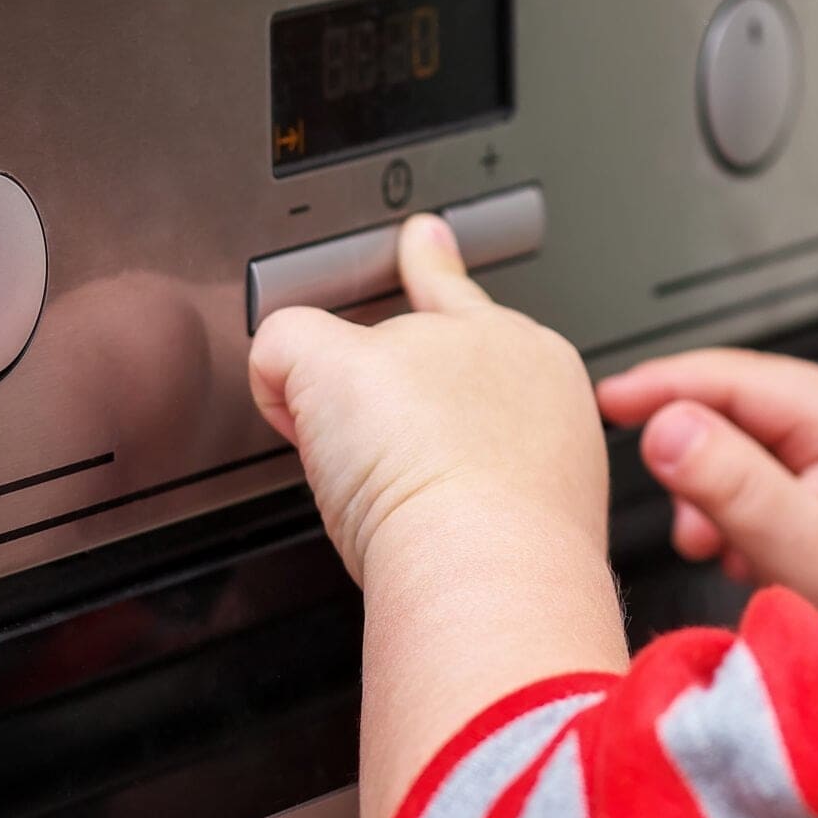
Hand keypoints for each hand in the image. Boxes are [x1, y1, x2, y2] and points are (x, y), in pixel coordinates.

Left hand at [248, 214, 609, 587]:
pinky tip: (291, 426)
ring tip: (367, 487)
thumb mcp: (538, 490)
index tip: (425, 257)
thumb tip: (448, 467)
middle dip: (389, 403)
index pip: (482, 319)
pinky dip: (274, 387)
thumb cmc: (517, 551)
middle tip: (394, 470)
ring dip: (340, 419)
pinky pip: (284, 345)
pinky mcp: (347, 360)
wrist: (498, 560)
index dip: (446, 317)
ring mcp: (417, 343)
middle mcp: (489, 341)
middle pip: (412, 342)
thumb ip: (501, 459)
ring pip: (350, 358)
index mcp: (543, 371)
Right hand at [594, 350, 817, 604]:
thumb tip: (666, 426)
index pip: (741, 377)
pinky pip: (779, 477)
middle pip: (747, 411)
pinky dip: (749, 512)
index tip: (610, 399)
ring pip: (757, 447)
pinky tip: (749, 554)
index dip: (666, 385)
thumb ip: (732, 483)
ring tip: (723, 551)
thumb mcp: (799, 548)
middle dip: (699, 462)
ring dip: (723, 495)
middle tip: (685, 522)